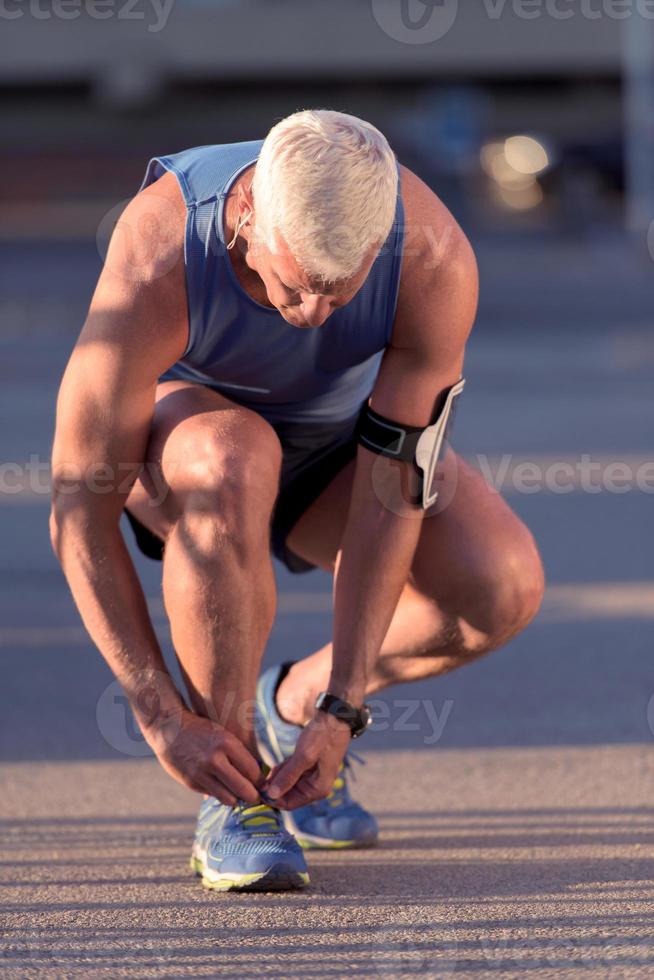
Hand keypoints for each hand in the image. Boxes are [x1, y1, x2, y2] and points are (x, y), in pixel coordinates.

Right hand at [144, 707, 262, 805]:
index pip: (254, 772)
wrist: (169, 727)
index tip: (264, 785)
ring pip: (230, 799)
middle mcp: (215, 759)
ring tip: (239, 793)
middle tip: (256, 796)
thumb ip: (239, 753)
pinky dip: (220, 794)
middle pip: (245, 790)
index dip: (262, 782)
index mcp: (227, 743)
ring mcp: (202, 773)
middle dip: (254, 796)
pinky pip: (214, 795)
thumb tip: (259, 775)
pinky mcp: (192, 782)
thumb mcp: (223, 734)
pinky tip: (221, 787)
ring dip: (236, 798)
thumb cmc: (201, 730)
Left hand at [264, 711, 350, 809]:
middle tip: (260, 778)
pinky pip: (292, 773)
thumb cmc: (322, 736)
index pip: (289, 804)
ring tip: (266, 770)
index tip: (258, 790)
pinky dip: (283, 770)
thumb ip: (288, 776)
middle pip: (288, 794)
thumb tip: (271, 795)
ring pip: (288, 783)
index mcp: (317, 789)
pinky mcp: (309, 765)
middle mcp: (316, 786)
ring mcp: (312, 775)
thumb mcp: (304, 757)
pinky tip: (275, 766)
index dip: (272, 799)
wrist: (335, 717)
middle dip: (274, 787)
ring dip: (277, 778)